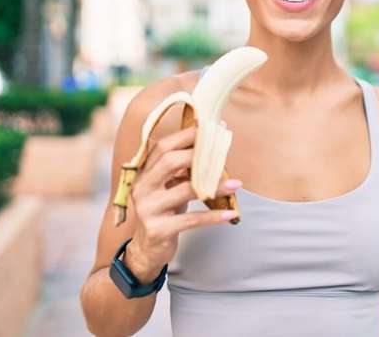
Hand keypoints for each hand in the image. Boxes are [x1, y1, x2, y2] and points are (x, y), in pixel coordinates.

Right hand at [123, 125, 240, 281]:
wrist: (146, 249)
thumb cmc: (164, 212)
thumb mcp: (169, 187)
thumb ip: (182, 170)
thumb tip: (212, 148)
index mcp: (144, 173)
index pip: (163, 147)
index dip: (186, 135)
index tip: (209, 128)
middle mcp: (142, 188)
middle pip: (169, 162)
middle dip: (198, 155)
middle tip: (222, 153)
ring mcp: (148, 209)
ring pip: (185, 191)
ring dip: (215, 186)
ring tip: (236, 184)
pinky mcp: (158, 230)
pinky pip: (191, 220)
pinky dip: (213, 216)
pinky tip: (231, 214)